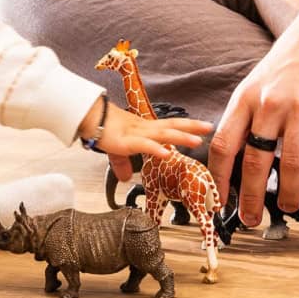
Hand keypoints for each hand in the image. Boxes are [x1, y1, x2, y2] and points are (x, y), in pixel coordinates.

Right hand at [78, 98, 210, 182]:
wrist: (88, 118)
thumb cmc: (102, 129)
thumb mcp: (115, 150)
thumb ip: (122, 164)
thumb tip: (124, 178)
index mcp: (144, 128)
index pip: (170, 125)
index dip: (187, 126)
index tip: (203, 127)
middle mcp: (144, 128)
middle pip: (172, 125)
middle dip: (192, 127)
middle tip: (210, 128)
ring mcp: (137, 134)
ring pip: (163, 134)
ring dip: (181, 137)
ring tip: (197, 141)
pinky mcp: (127, 141)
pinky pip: (145, 145)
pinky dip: (157, 149)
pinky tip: (168, 154)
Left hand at [208, 0, 298, 227]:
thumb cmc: (291, 61)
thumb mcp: (258, 81)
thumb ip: (247, 116)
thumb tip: (234, 160)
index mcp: (246, 96)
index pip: (223, 145)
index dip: (219, 179)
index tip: (219, 202)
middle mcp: (271, 102)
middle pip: (254, 162)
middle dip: (249, 198)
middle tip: (250, 220)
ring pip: (291, 164)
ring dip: (288, 194)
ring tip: (287, 207)